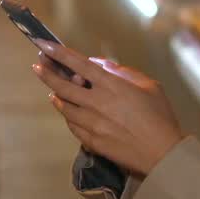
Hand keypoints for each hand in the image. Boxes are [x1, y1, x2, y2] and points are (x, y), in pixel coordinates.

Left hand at [31, 40, 183, 176]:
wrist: (162, 153)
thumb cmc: (160, 116)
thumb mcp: (148, 85)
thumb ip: (122, 72)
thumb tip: (100, 64)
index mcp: (112, 85)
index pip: (78, 64)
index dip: (58, 53)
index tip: (42, 45)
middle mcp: (97, 102)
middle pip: (63, 86)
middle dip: (47, 73)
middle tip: (37, 66)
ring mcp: (92, 123)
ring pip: (64, 107)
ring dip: (56, 95)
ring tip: (52, 90)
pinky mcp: (91, 141)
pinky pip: (72, 125)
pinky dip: (68, 115)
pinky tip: (67, 111)